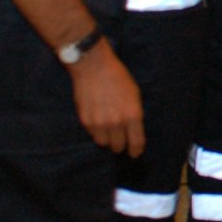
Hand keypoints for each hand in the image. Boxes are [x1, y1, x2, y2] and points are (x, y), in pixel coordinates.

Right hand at [67, 39, 144, 155]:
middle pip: (118, 146)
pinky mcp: (86, 121)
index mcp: (132, 115)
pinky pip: (93, 134)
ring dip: (107, 139)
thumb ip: (134, 114)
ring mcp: (99, 123)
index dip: (136, 150)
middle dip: (120, 145)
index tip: (134, 153)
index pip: (136, 143)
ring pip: (104, 143)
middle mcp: (117, 122)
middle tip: (120, 141)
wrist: (94, 68)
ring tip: (108, 129)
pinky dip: (96, 131)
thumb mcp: (134, 94)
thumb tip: (133, 129)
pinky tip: (98, 120)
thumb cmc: (118, 78)